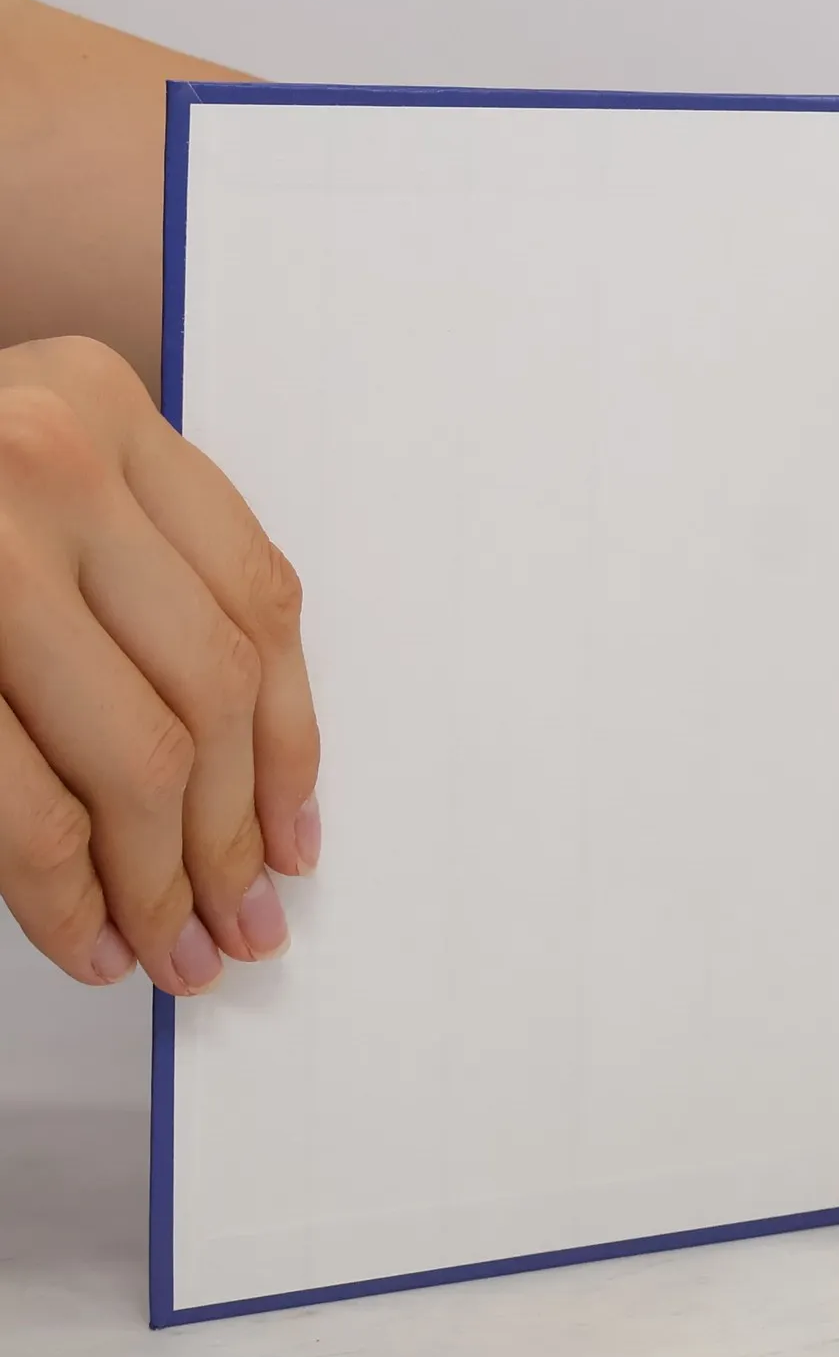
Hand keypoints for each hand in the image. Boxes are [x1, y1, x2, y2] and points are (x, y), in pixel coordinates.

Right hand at [0, 337, 319, 991]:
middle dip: (232, 836)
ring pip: (138, 756)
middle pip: (213, 690)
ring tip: (174, 949)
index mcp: (101, 407)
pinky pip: (23, 802)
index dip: (290, 743)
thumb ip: (129, 573)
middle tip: (239, 924)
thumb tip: (244, 780)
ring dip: (161, 881)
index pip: (258, 600)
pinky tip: (88, 936)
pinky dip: (66, 892)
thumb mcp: (31, 480)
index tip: (294, 838)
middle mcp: (47, 463)